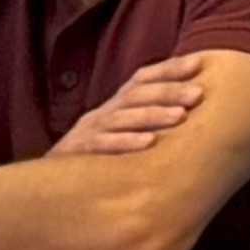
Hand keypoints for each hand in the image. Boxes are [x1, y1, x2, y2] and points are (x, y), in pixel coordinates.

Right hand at [48, 55, 212, 163]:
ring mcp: (88, 130)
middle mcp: (103, 112)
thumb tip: (194, 113)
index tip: (199, 63)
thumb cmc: (97, 159)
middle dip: (169, 91)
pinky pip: (101, 144)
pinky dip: (125, 142)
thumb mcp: (121, 135)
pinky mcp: (76, 152)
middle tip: (199, 94)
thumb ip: (149, 123)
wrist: (49, 186)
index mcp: (116, 105)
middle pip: (136, 94)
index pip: (142, 78)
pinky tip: (149, 143)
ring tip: (181, 116)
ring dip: (153, 114)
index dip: (169, 68)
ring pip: (121, 116)